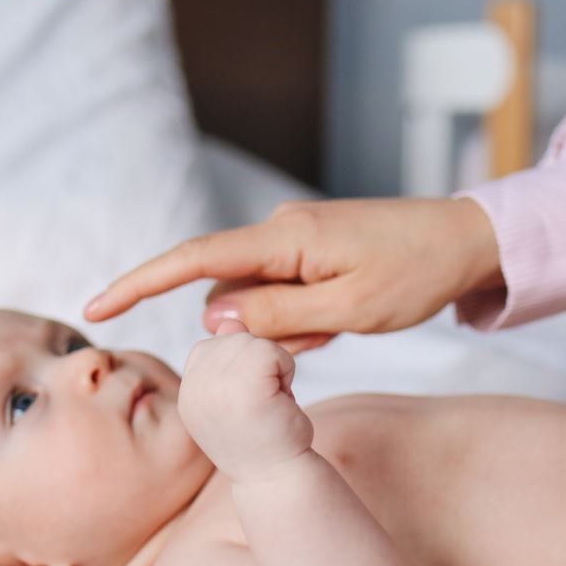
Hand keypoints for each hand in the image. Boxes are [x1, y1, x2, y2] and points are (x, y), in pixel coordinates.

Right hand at [85, 197, 502, 352]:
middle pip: (229, 291)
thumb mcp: (348, 310)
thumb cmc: (416, 273)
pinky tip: (345, 315)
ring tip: (345, 323)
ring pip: (258, 300)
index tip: (97, 305)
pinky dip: (304, 317)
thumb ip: (276, 317)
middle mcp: (280, 230)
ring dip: (289, 327)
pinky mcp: (312, 249)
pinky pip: (284, 292)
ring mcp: (296, 239)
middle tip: (325, 336)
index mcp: (284, 238)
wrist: (468, 241)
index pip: (194, 259)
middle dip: (258, 330)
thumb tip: (212, 317)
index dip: (141, 282)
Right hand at [177, 319, 312, 481]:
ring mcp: (217, 387)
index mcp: (188, 391)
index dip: (242, 368)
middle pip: (236, 339)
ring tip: (271, 405)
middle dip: (261, 366)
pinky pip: (273, 352)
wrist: (279, 479)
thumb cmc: (265, 437)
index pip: (214, 346)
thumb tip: (229, 322)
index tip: (247, 406)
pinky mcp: (244, 386)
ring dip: (276, 371)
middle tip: (263, 406)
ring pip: (255, 342)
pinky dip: (287, 373)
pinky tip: (281, 404)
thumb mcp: (239, 393)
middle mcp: (194, 387)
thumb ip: (230, 355)